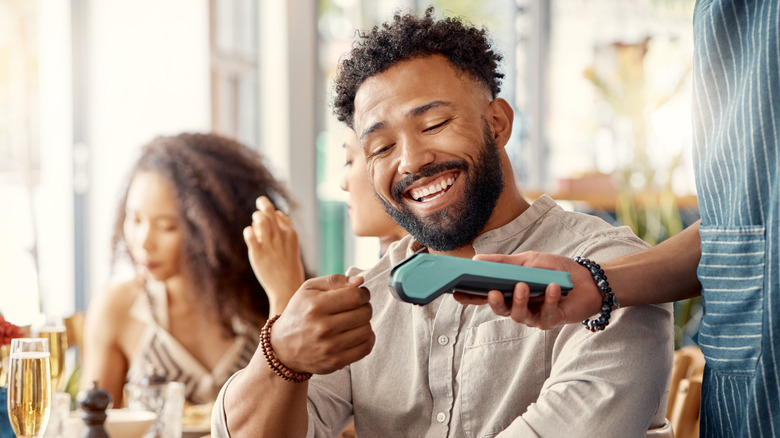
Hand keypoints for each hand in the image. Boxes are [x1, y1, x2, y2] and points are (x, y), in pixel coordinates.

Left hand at [244, 196, 305, 313]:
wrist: (287, 289)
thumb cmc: (289, 268)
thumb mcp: (292, 247)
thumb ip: (285, 231)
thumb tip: (277, 215)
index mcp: (291, 234)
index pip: (278, 215)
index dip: (271, 214)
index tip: (269, 219)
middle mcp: (281, 237)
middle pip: (269, 212)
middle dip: (262, 205)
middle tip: (258, 208)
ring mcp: (269, 245)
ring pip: (259, 219)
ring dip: (255, 218)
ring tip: (256, 225)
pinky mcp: (258, 254)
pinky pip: (250, 234)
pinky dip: (248, 231)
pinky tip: (250, 236)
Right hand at [269, 275, 374, 374]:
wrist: (283, 348)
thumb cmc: (299, 314)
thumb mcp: (308, 289)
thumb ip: (334, 280)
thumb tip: (359, 281)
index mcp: (316, 306)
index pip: (356, 296)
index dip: (363, 293)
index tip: (360, 294)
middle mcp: (323, 327)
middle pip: (364, 313)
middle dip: (365, 307)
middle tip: (357, 308)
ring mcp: (329, 347)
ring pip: (367, 330)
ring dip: (365, 323)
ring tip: (354, 321)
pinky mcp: (335, 362)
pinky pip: (365, 348)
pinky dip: (366, 339)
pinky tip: (356, 334)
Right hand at [452, 251, 601, 329]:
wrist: (589, 279)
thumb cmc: (557, 269)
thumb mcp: (528, 260)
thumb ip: (503, 263)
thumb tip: (475, 260)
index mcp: (509, 292)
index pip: (485, 296)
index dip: (469, 297)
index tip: (455, 293)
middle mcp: (518, 307)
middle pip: (499, 310)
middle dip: (494, 302)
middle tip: (492, 292)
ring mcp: (534, 316)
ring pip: (519, 315)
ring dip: (520, 301)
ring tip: (524, 286)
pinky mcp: (552, 320)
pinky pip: (545, 314)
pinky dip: (548, 299)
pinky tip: (551, 288)